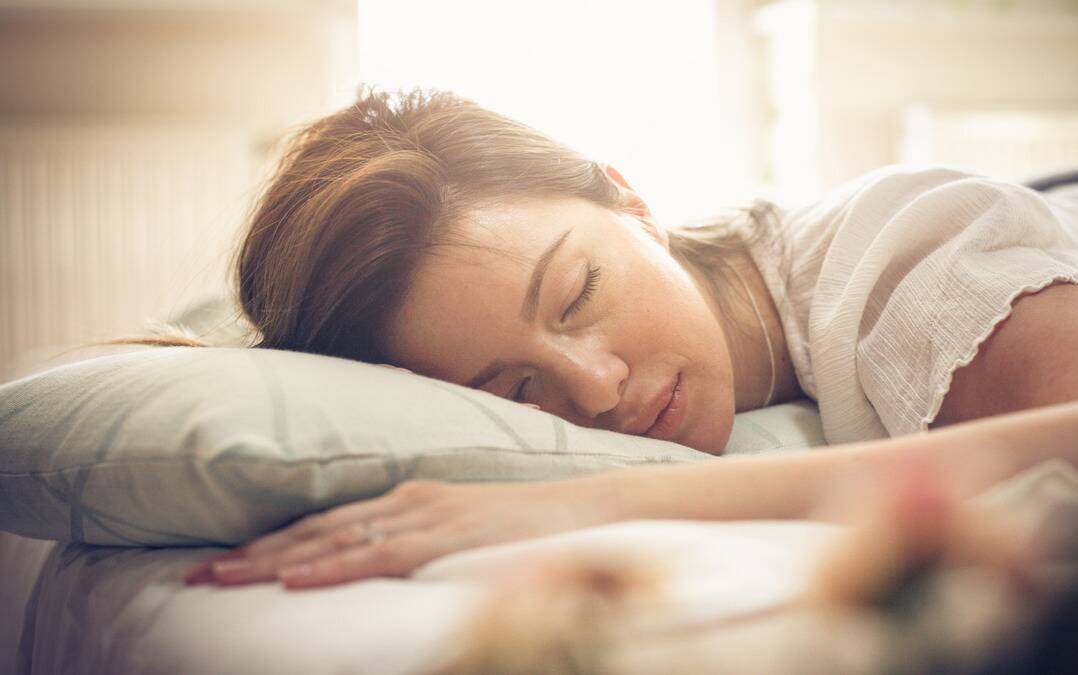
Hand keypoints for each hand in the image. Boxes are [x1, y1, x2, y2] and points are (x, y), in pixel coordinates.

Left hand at [183, 478, 620, 588]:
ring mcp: (429, 514)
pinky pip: (380, 552)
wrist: (597, 505)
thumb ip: (427, 543)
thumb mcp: (471, 531)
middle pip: (317, 527)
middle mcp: (410, 499)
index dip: (272, 543)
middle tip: (197, 575)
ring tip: (222, 578)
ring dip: (273, 560)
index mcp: (413, 498)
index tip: (224, 563)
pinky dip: (333, 564)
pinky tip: (295, 579)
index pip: (328, 522)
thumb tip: (388, 566)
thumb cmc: (536, 525)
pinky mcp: (450, 533)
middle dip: (254, 553)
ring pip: (335, 538)